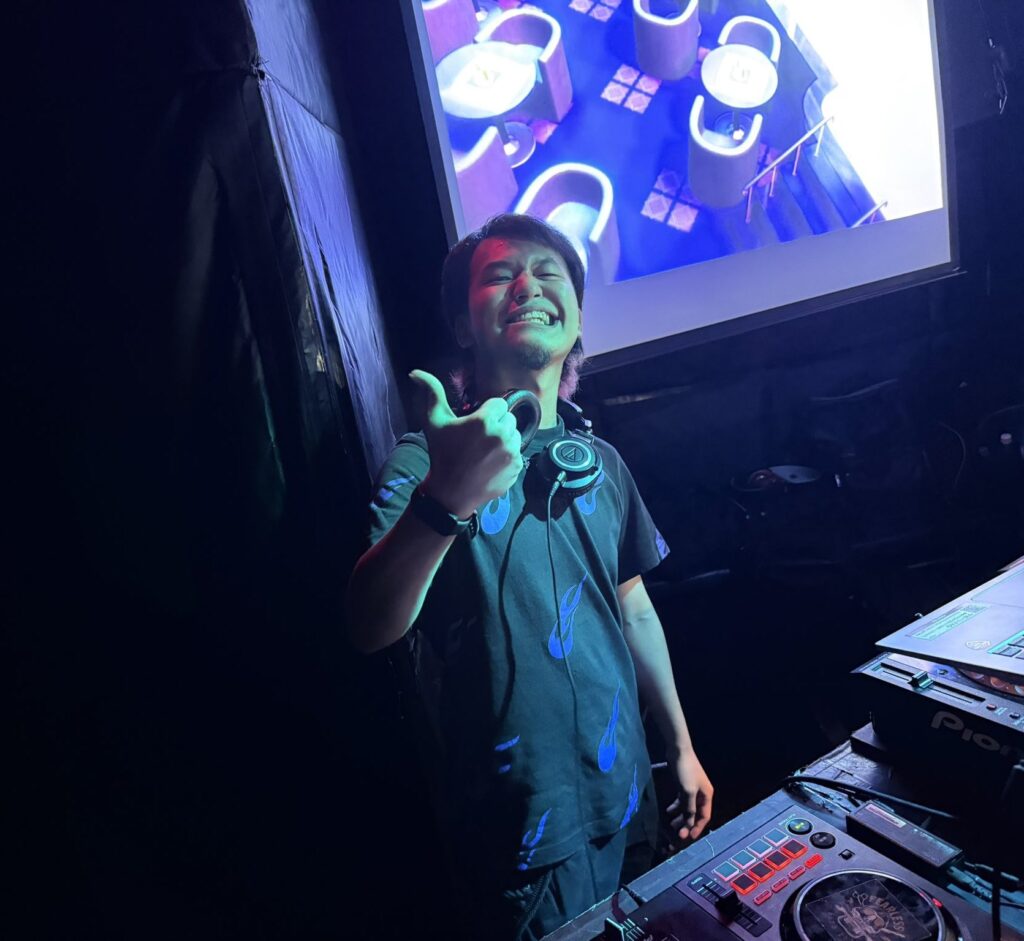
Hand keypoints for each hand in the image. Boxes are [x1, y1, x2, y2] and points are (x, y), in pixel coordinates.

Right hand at [409, 370, 522, 518]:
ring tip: (485, 451)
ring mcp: (512, 452)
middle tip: (479, 439)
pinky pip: (518, 453)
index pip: (499, 403)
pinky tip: (490, 464)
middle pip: (509, 418)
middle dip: (497, 424)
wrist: (450, 493)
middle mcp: (502, 434)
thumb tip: (416, 372)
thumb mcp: (434, 422)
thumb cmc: (441, 454)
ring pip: (515, 435)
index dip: (487, 412)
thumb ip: (431, 393)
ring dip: (504, 439)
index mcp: (485, 420)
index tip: (475, 425)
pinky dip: (508, 457)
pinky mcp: (517, 467)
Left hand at [665, 748, 713, 845]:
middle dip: (687, 824)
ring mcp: (693, 789)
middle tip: (677, 834)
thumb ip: (689, 809)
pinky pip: (682, 801)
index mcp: (707, 795)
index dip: (697, 828)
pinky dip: (676, 807)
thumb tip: (689, 825)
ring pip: (688, 808)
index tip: (687, 837)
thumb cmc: (685, 770)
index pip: (704, 817)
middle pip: (696, 814)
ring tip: (671, 824)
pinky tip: (668, 811)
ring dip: (681, 817)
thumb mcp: (688, 792)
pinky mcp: (684, 785)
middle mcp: (702, 794)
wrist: (678, 750)